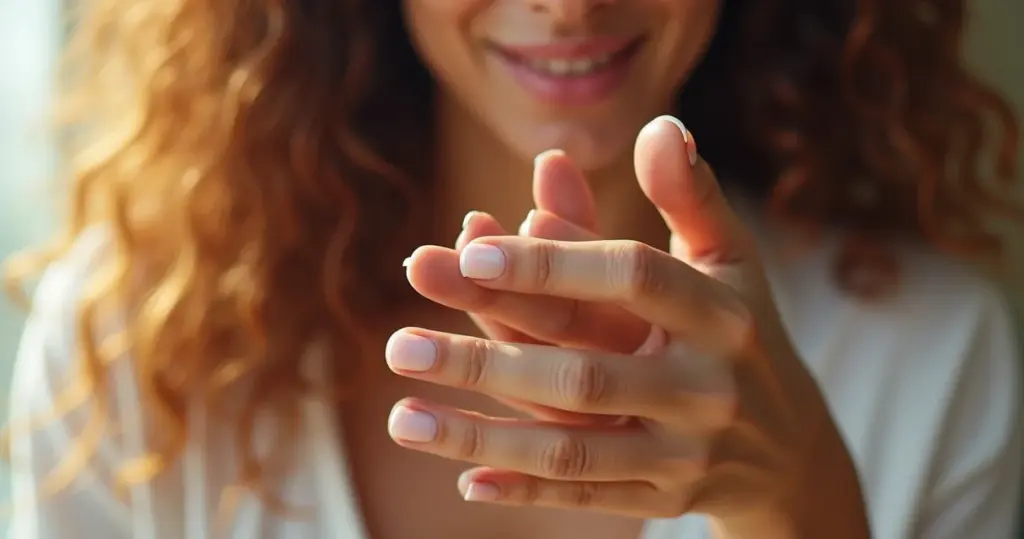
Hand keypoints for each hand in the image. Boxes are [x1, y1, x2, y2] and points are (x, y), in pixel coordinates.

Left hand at [390, 117, 870, 537]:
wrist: (795, 450)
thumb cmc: (741, 332)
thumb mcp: (731, 261)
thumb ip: (690, 196)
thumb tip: (659, 124)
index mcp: (721, 314)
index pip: (632, 278)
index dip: (555, 262)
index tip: (470, 246)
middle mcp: (705, 387)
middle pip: (581, 374)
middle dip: (483, 362)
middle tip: (396, 345)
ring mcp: (686, 453)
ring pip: (570, 450)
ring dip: (480, 436)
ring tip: (401, 417)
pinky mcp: (667, 501)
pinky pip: (589, 498)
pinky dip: (527, 493)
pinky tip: (465, 481)